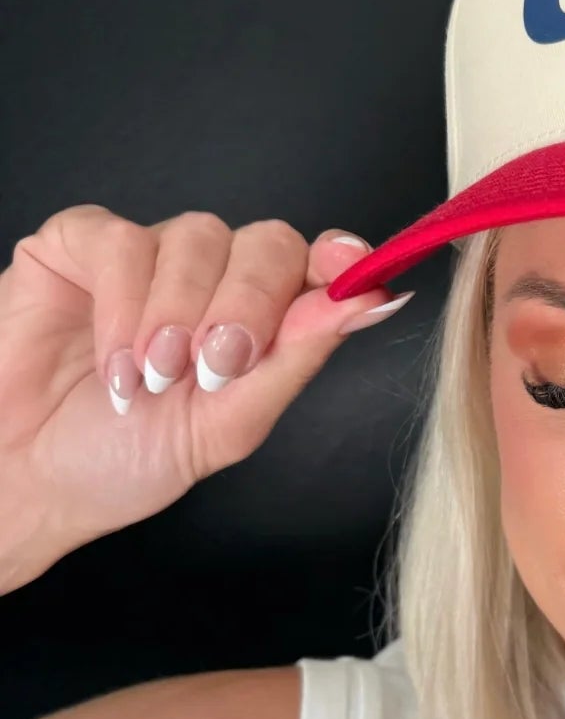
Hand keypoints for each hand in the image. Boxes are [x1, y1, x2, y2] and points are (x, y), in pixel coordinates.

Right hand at [0, 206, 412, 592]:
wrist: (24, 482)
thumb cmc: (125, 458)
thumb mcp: (229, 423)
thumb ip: (298, 357)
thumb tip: (376, 300)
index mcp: (261, 315)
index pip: (318, 262)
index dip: (340, 259)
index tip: (347, 272)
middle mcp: (214, 276)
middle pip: (267, 242)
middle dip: (249, 304)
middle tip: (213, 366)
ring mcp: (150, 255)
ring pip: (197, 235)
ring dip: (179, 312)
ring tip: (151, 377)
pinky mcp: (80, 244)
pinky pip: (121, 239)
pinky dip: (123, 302)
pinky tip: (115, 360)